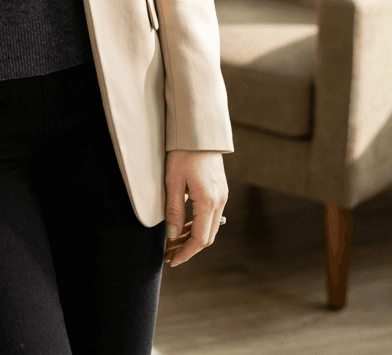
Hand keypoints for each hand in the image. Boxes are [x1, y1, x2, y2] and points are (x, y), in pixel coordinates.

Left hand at [163, 149, 227, 266]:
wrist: (199, 131)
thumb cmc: (183, 152)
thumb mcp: (173, 181)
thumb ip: (174, 210)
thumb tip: (173, 236)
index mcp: (208, 201)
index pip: (200, 239)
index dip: (186, 253)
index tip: (172, 260)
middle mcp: (219, 201)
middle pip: (207, 237)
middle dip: (188, 248)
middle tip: (169, 254)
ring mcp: (221, 196)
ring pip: (209, 227)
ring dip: (192, 238)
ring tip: (173, 242)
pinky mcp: (219, 190)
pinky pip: (210, 216)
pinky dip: (198, 225)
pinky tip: (183, 226)